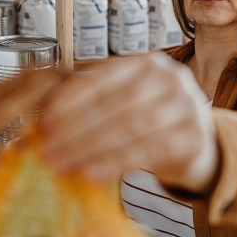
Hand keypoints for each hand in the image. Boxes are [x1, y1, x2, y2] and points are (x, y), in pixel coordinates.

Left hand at [40, 52, 218, 194]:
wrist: (195, 144)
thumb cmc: (150, 121)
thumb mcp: (125, 103)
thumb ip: (92, 106)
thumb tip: (41, 123)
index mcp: (147, 62)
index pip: (103, 78)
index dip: (72, 99)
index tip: (44, 121)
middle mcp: (171, 78)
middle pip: (117, 104)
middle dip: (77, 129)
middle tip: (47, 150)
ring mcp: (187, 105)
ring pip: (132, 127)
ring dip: (92, 148)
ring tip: (63, 164)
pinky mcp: (194, 136)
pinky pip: (150, 150)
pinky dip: (117, 163)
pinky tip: (92, 174)